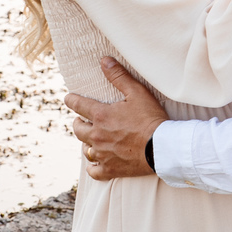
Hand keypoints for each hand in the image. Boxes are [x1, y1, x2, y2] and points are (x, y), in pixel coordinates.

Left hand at [64, 58, 169, 180]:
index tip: (69, 98)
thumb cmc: (151, 118)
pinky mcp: (110, 169)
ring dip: (87, 142)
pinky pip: (94, 170)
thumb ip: (118, 76)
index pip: (77, 105)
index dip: (71, 100)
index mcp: (100, 115)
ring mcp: (102, 154)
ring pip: (85, 149)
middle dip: (78, 122)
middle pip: (77, 128)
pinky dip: (94, 166)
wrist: (163, 147)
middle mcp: (97, 135)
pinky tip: (97, 162)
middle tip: (83, 120)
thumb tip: (104, 60)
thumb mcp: (137, 92)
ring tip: (92, 139)